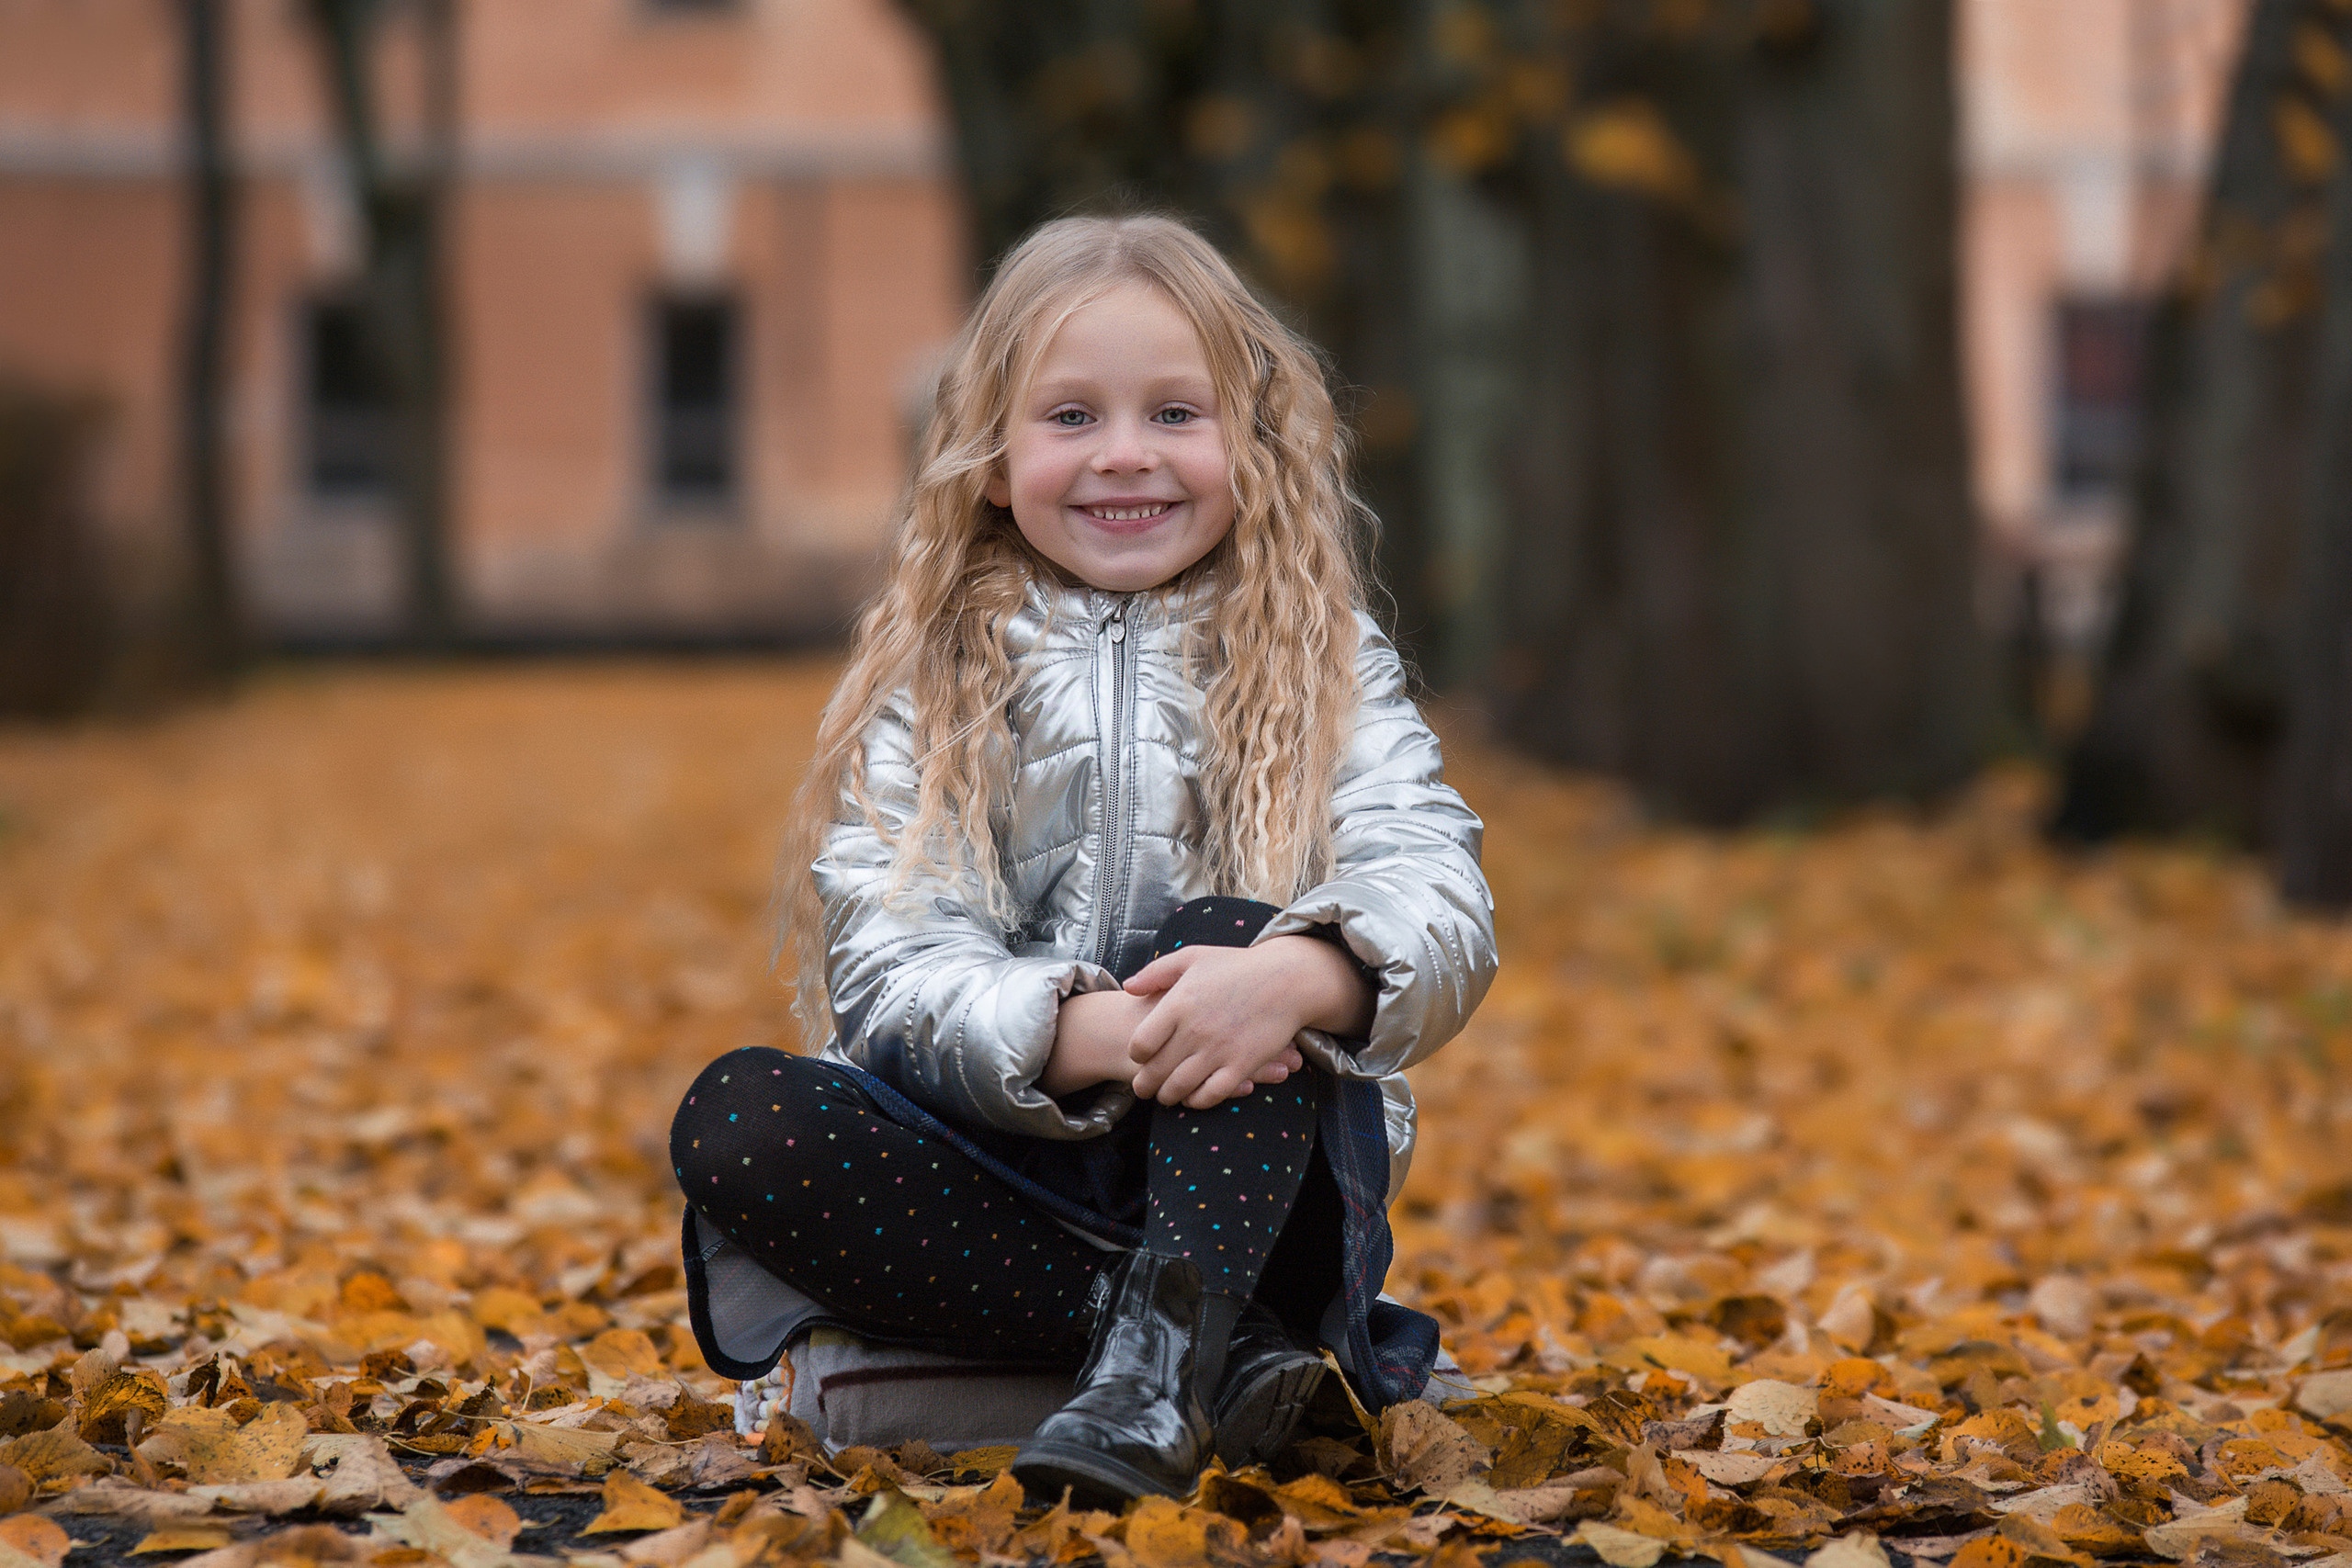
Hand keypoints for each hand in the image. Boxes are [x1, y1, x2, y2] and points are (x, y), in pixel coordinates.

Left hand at [1042, 986, 1299, 1098]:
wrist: (1286, 979)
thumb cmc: (1237, 966)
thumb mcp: (1193, 957)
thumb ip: (1156, 972)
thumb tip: (1127, 988)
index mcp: (1178, 1004)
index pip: (1140, 1044)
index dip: (1135, 1055)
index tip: (1139, 1057)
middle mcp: (1195, 1030)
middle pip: (1156, 1071)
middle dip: (1144, 1085)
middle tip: (1142, 1088)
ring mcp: (1219, 1050)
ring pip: (1179, 1087)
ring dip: (1167, 1096)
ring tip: (1165, 1096)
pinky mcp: (1241, 1065)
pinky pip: (1211, 1094)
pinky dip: (1197, 1101)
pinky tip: (1194, 1097)